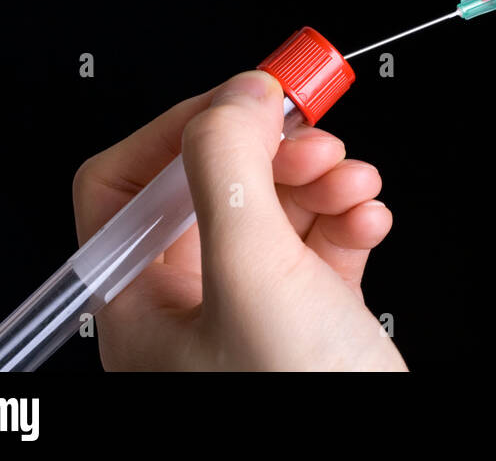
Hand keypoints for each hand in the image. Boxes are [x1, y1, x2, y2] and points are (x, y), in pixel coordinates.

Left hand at [72, 71, 406, 370]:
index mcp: (142, 299)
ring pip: (276, 203)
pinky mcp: (311, 310)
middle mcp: (191, 300)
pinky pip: (321, 236)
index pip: (127, 182)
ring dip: (322, 178)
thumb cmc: (298, 400)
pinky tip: (368, 221)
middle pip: (214, 183)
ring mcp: (253, 305)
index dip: (183, 128)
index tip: (244, 97)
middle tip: (316, 134)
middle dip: (273, 151)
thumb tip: (235, 95)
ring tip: (354, 183)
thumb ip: (228, 171)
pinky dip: (349, 216)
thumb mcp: (252, 276)